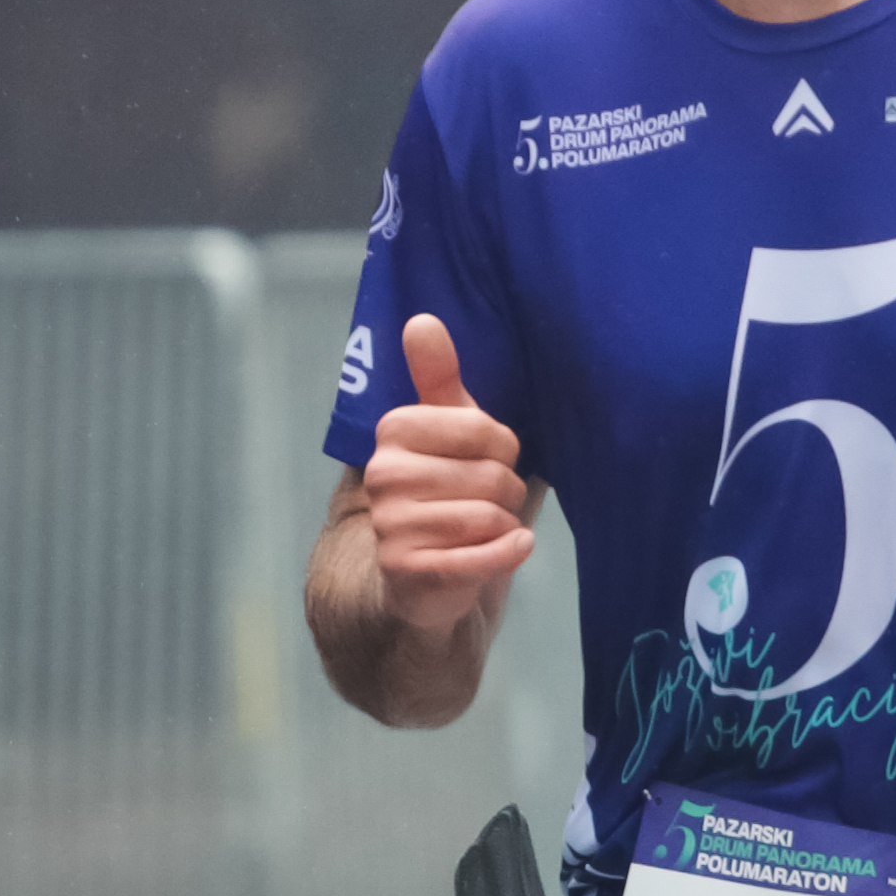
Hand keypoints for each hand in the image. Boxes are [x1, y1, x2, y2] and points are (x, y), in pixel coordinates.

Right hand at [364, 316, 534, 635]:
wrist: (422, 574)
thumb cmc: (446, 489)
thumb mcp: (448, 428)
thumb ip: (437, 376)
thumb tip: (422, 320)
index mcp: (394, 429)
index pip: (486, 430)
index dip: (503, 450)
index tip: (486, 460)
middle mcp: (383, 474)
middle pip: (492, 476)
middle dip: (505, 493)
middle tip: (487, 502)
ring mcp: (390, 525)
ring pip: (489, 517)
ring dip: (503, 526)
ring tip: (484, 529)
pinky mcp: (406, 571)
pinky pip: (480, 557)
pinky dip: (507, 553)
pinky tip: (512, 548)